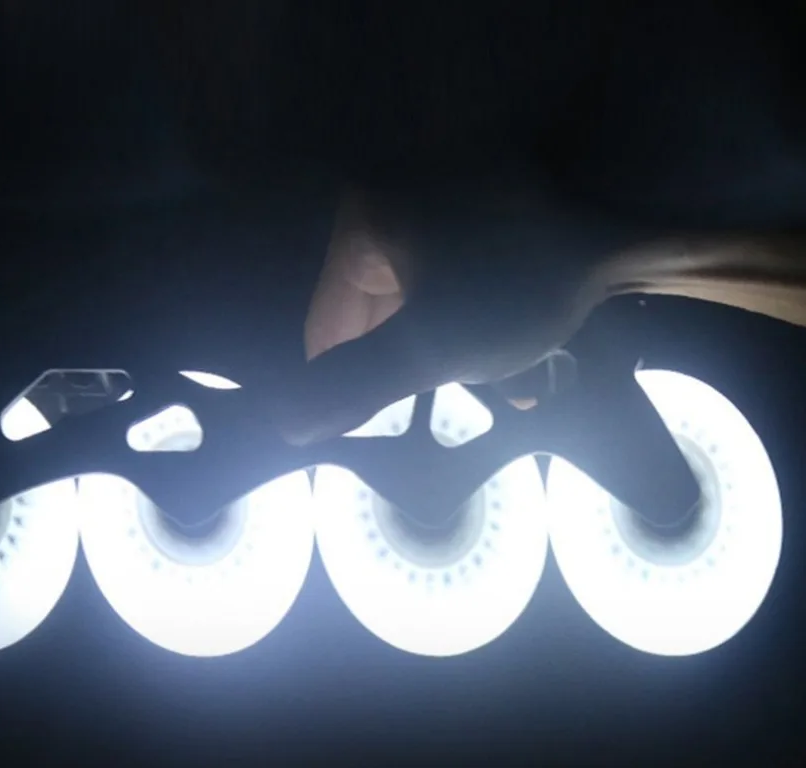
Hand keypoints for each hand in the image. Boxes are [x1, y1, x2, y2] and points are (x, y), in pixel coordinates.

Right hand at [274, 182, 633, 444]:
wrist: (630, 239)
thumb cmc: (520, 292)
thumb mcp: (430, 349)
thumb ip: (354, 386)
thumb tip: (283, 424)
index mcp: (362, 221)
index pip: (325, 324)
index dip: (345, 382)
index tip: (373, 424)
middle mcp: (388, 197)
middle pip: (369, 311)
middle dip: (409, 360)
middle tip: (450, 390)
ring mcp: (432, 198)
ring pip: (412, 297)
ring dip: (443, 344)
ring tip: (495, 369)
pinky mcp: (472, 206)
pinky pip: (443, 275)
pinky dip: (462, 312)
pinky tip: (502, 339)